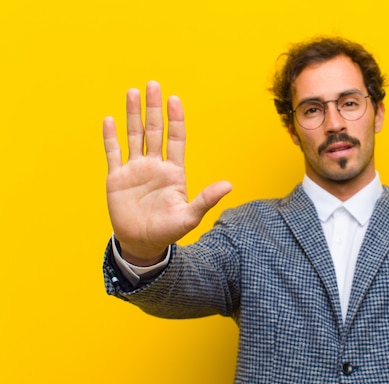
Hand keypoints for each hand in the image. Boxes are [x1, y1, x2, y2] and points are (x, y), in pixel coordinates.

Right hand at [103, 81, 231, 265]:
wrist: (142, 243)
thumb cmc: (168, 231)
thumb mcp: (189, 216)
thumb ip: (206, 199)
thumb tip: (228, 185)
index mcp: (174, 171)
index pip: (175, 138)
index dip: (175, 119)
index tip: (174, 99)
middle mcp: (155, 166)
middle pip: (154, 130)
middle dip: (153, 108)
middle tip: (153, 84)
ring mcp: (135, 170)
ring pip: (133, 136)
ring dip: (133, 115)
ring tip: (133, 92)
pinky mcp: (117, 178)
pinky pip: (113, 153)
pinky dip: (110, 137)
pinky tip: (109, 119)